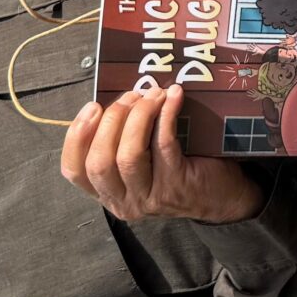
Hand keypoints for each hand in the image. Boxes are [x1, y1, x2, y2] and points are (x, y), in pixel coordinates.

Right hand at [59, 83, 262, 223]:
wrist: (222, 196)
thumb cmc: (177, 169)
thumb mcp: (141, 163)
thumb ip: (120, 141)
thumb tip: (116, 99)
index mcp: (108, 193)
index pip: (74, 171)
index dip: (76, 137)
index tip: (92, 107)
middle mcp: (123, 201)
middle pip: (99, 162)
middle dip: (111, 121)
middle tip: (132, 95)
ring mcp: (149, 197)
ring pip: (128, 156)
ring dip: (138, 116)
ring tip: (153, 94)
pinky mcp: (176, 184)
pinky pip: (163, 144)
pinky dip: (166, 115)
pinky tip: (174, 97)